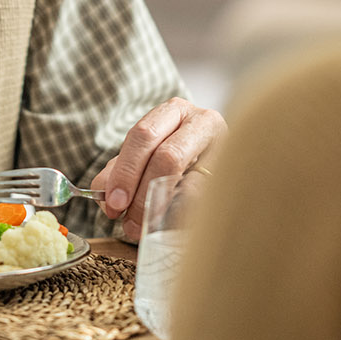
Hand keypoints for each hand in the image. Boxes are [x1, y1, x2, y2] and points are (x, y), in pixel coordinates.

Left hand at [90, 97, 224, 241]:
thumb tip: (104, 197)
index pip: (144, 136)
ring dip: (163, 210)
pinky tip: (170, 223)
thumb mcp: (140, 156)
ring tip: (145, 227)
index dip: (126, 172)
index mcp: (173, 112)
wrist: (222, 158)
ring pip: (191, 183)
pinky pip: (206, 201)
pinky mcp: (236, 175)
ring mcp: (225, 148)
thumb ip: (117, 171)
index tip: (114, 204)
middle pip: (167, 156)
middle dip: (142, 193)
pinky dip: (183, 217)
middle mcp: (202, 122)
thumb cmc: (172, 155)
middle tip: (128, 221)